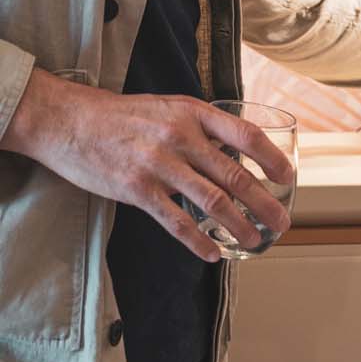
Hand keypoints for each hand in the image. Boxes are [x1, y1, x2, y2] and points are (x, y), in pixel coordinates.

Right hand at [3, 69, 293, 261]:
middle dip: (264, 203)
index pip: (245, 134)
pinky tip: (213, 253)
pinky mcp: (137, 190)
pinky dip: (198, 241)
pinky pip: (175, 221)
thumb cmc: (124, 115)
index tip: (289, 178)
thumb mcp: (170, 107)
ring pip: (212, 201)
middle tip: (282, 223)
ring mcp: (159, 164)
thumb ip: (201, 128)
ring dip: (239, 225)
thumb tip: (236, 151)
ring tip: (255, 241)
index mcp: (193, 112)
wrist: (70, 121)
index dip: (272, 158)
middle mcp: (181, 136)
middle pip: (235, 174)